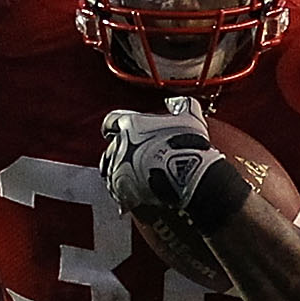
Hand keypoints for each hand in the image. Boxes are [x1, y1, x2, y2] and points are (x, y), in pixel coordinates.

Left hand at [99, 107, 241, 221]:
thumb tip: (174, 103)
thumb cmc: (187, 143)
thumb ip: (181, 105)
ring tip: (131, 180)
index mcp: (131, 124)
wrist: (187, 173)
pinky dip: (124, 194)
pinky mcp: (122, 189)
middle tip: (129, 159)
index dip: (113, 125)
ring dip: (119, 174)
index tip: (113, 130)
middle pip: (109, 149)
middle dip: (118, 154)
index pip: (111, 121)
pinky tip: (133, 197)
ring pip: (110, 172)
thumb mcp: (189, 117)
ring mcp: (119, 168)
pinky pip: (117, 193)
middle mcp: (119, 145)